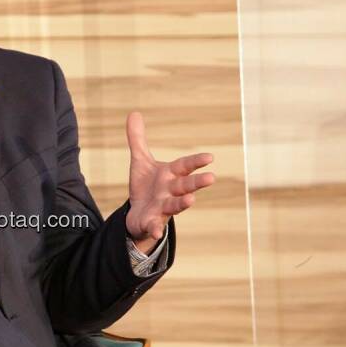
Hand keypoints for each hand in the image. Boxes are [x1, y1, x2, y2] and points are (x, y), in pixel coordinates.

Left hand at [124, 111, 213, 250]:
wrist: (138, 214)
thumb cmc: (146, 186)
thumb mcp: (140, 161)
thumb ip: (137, 139)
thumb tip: (134, 113)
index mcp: (170, 175)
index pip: (185, 166)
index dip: (196, 162)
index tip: (209, 157)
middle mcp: (171, 191)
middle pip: (185, 186)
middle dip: (197, 182)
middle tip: (211, 178)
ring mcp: (163, 208)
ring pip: (175, 205)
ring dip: (183, 203)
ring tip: (191, 201)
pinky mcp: (152, 222)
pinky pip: (154, 226)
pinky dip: (155, 229)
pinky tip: (155, 233)